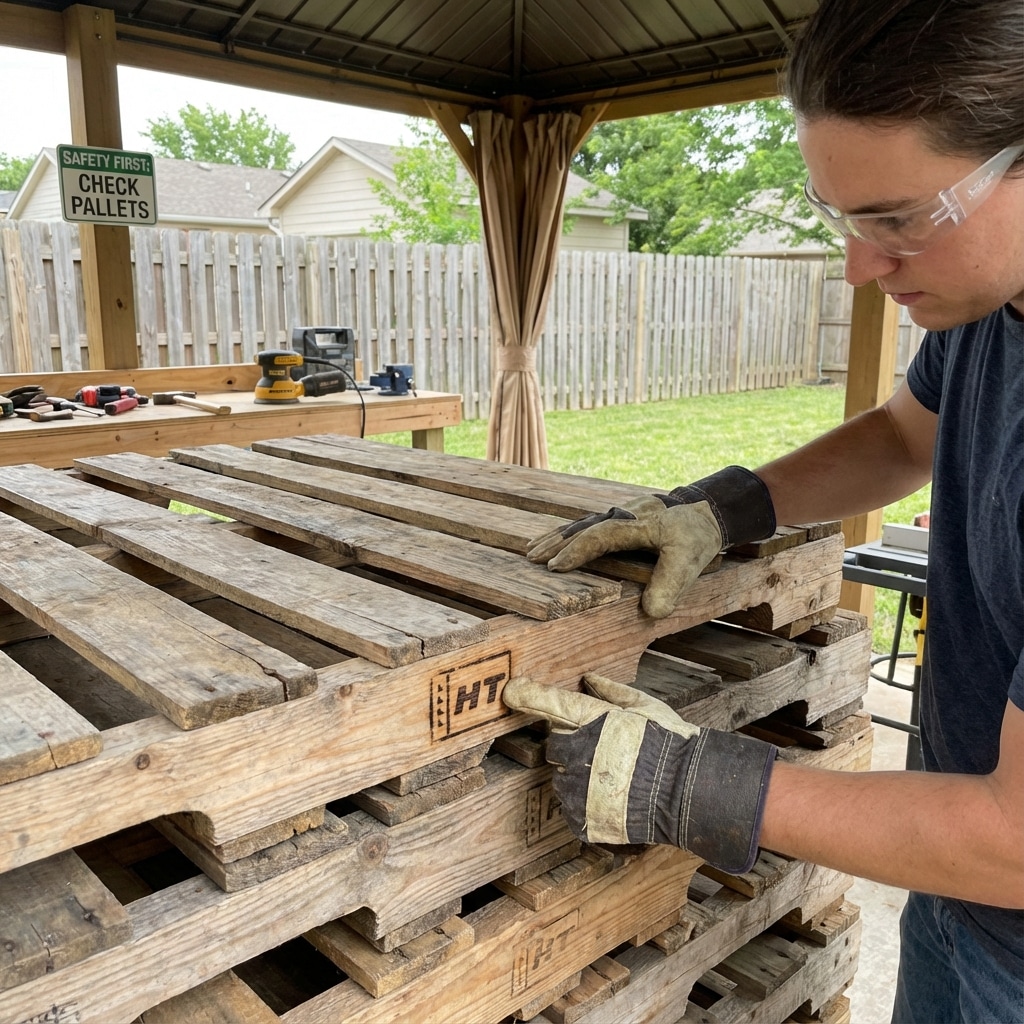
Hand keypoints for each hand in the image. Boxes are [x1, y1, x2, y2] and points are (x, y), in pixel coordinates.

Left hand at [503, 674, 776, 874]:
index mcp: (596, 721)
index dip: (530, 697)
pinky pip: (569, 808)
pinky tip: (610, 800)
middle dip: (569, 746)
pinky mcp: (582, 818)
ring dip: (576, 777)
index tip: (512, 691)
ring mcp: (580, 788)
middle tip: (597, 752)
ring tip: (611, 780)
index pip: (554, 704)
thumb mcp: (647, 707)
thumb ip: (614, 692)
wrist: (691, 794)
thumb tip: (590, 678)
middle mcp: (582, 752)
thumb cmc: (672, 744)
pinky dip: (583, 805)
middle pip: (554, 745)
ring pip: (560, 779)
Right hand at [527, 467, 775, 618]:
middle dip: (555, 543)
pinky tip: (559, 539)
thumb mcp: (689, 561)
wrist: (708, 509)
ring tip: (532, 548)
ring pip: (581, 524)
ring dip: (557, 536)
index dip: (576, 552)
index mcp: (633, 524)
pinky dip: (569, 533)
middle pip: (580, 527)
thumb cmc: (697, 535)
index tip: (554, 567)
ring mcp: (619, 514)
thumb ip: (669, 585)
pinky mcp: (620, 518)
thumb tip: (651, 612)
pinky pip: (588, 524)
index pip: (597, 537)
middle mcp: (621, 515)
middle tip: (530, 557)